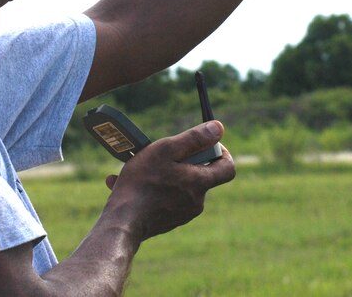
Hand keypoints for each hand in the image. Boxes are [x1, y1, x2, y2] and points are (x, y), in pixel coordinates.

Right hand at [102, 121, 235, 241]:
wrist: (122, 222)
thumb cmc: (143, 182)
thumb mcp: (167, 150)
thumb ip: (194, 138)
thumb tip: (218, 128)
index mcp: (200, 183)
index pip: (228, 168)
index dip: (221, 152)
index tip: (206, 144)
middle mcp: (197, 202)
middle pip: (200, 175)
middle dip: (184, 161)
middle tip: (162, 153)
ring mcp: (182, 214)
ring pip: (180, 187)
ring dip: (165, 175)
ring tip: (138, 168)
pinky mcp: (167, 222)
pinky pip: (166, 200)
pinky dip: (154, 190)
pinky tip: (130, 185)